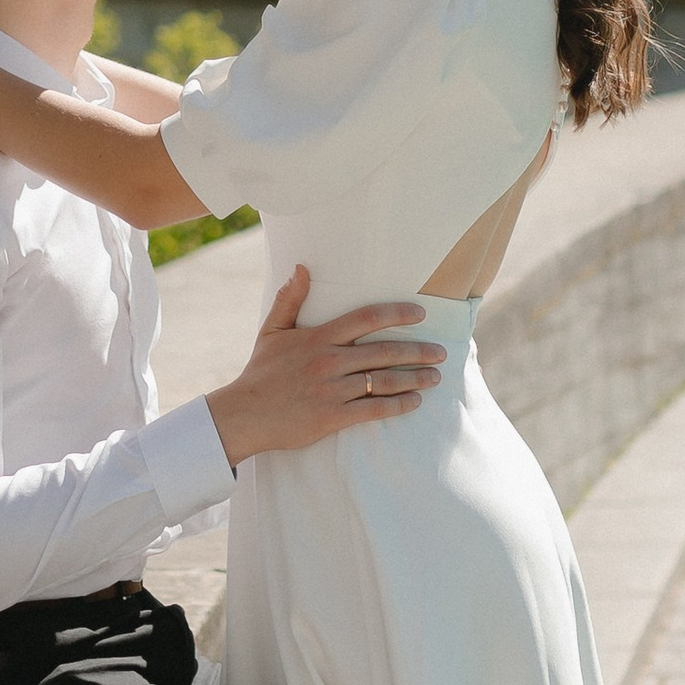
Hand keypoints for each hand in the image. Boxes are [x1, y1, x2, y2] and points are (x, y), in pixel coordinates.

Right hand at [206, 266, 444, 470]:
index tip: (420, 314)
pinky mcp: (332, 417)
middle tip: (440, 352)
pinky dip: (398, 405)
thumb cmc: (260, 373)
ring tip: (434, 377)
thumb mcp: (272, 331)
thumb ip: (290, 299)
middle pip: (384, 351)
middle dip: (417, 351)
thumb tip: (301, 267)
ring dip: (414, 378)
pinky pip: (374, 409)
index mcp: (318, 338)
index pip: (366, 318)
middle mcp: (329, 361)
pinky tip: (415, 402)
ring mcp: (332, 390)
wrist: (244, 415)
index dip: (397, 314)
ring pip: (384, 381)